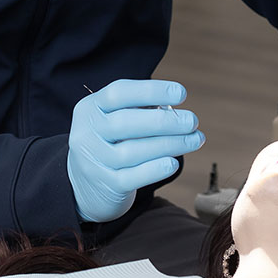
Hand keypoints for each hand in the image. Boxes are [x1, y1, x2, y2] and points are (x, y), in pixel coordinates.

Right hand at [67, 79, 204, 222]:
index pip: (119, 93)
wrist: (83, 186)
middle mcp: (87, 133)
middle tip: (192, 121)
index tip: (181, 93)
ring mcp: (93, 161)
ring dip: (170, 144)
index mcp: (90, 108)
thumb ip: (137, 110)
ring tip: (194, 139)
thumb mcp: (112, 119)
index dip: (151, 91)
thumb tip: (175, 110)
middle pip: (127, 122)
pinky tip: (173, 162)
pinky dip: (155, 169)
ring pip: (133, 151)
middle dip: (166, 121)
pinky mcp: (105, 185)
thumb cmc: (110, 142)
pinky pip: (133, 177)